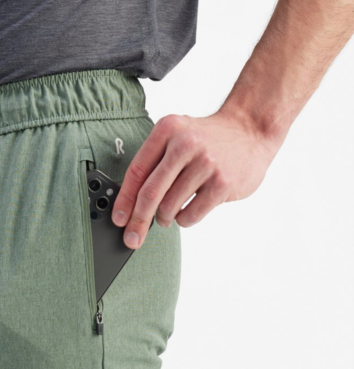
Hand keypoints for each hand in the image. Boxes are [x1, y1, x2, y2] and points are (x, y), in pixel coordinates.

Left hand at [111, 109, 281, 247]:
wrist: (250, 130)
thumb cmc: (206, 139)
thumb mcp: (176, 137)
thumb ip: (153, 163)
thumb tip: (127, 204)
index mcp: (168, 130)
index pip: (137, 171)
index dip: (124, 200)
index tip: (118, 219)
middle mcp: (186, 144)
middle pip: (150, 193)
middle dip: (138, 221)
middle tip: (132, 238)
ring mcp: (206, 163)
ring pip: (169, 207)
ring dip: (164, 218)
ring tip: (168, 213)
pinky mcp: (223, 183)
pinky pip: (190, 215)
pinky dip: (184, 219)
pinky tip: (188, 209)